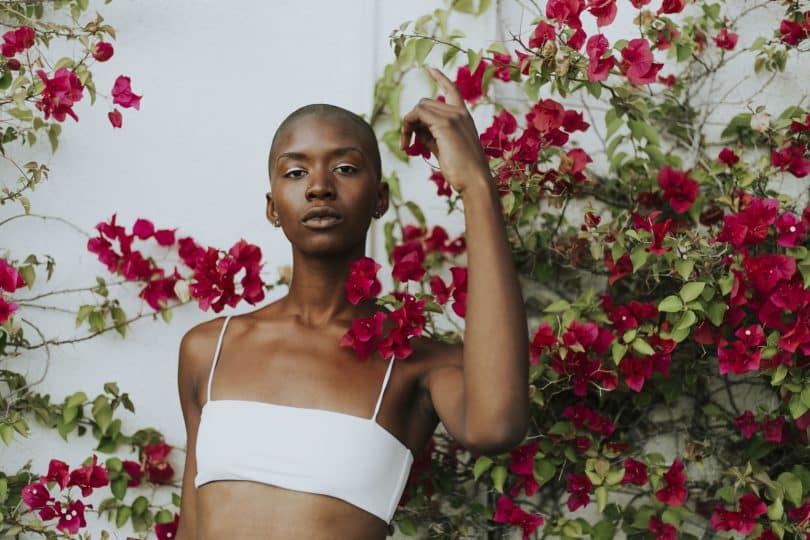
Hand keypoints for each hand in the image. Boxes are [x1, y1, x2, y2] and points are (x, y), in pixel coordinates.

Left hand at [400, 66, 490, 193]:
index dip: (440, 79)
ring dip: (408, 125)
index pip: (452, 90)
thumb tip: (414, 127)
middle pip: (425, 103)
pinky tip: (407, 145)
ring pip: (419, 108)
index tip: (430, 69)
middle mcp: (459, 113)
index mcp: (464, 117)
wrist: (475, 180)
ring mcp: (453, 116)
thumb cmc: (462, 170)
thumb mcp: (444, 148)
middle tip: (407, 142)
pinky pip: (417, 114)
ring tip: (407, 145)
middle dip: (412, 120)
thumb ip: (430, 135)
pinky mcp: (445, 124)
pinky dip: (407, 127)